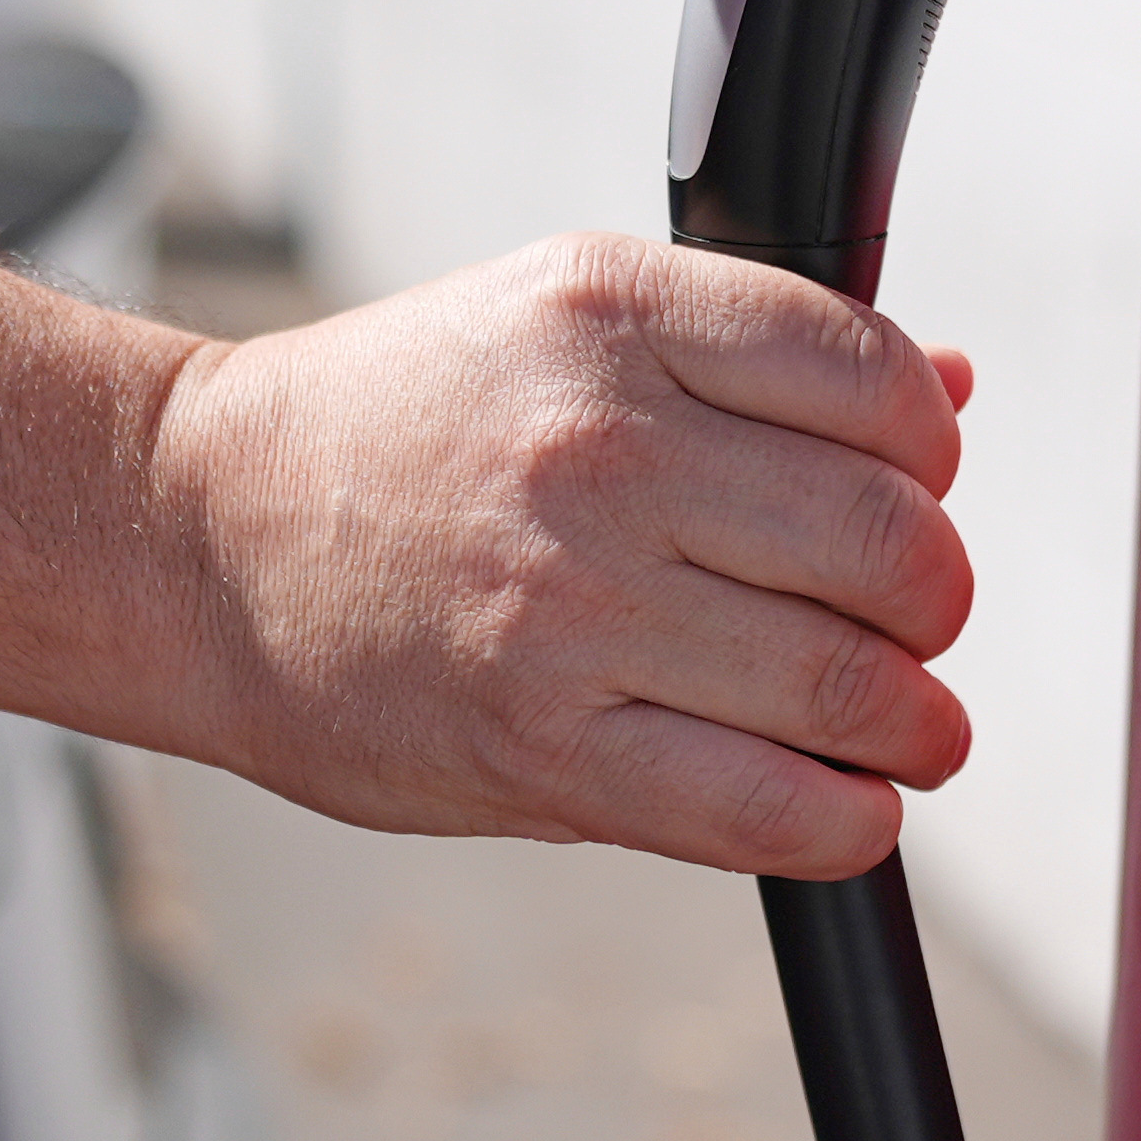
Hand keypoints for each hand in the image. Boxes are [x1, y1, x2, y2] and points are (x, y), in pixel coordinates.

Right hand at [145, 236, 978, 879]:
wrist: (192, 534)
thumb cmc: (385, 430)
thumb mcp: (555, 324)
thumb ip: (750, 357)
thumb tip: (948, 388)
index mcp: (611, 316)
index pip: (875, 378)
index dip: (929, 456)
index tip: (913, 497)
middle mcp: (599, 447)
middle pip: (887, 542)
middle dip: (933, 605)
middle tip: (913, 629)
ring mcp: (570, 601)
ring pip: (846, 684)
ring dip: (913, 727)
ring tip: (902, 733)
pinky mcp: (540, 743)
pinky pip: (763, 807)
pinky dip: (844, 824)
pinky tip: (844, 808)